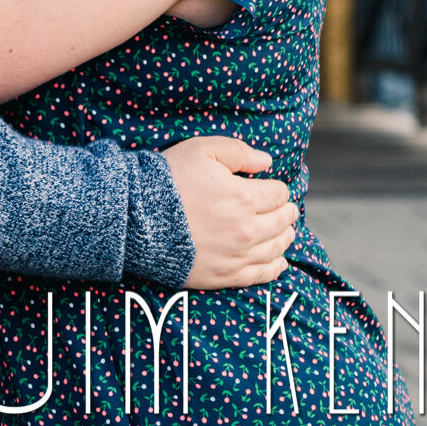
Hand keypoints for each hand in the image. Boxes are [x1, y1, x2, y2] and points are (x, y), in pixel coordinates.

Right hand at [162, 136, 297, 290]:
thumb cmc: (171, 179)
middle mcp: (247, 230)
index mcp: (244, 197)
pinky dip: (276, 267)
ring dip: (285, 237)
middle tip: (286, 208)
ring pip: (277, 248)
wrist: (140, 218)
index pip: (279, 193)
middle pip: (283, 222)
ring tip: (286, 231)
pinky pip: (262, 275)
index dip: (278, 188)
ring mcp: (237, 256)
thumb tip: (268, 162)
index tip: (273, 187)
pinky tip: (280, 261)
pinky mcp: (225, 275)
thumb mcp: (202, 150)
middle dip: (286, 212)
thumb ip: (239, 152)